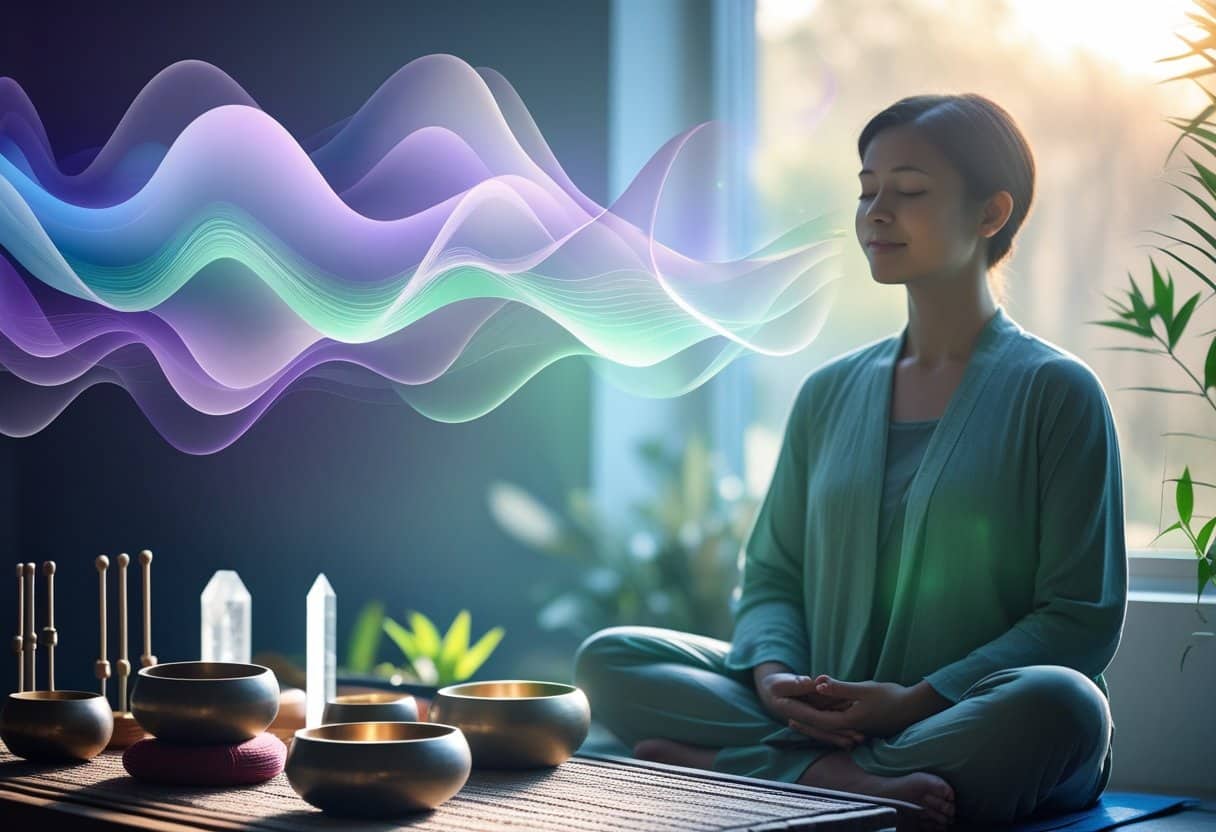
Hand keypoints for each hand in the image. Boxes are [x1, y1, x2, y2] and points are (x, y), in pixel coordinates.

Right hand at [756, 672, 865, 750]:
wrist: (769, 691)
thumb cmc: (776, 684)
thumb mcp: (783, 682)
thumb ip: (796, 684)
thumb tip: (810, 683)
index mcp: (794, 713)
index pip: (816, 720)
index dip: (832, 725)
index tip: (848, 727)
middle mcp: (802, 722)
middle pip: (824, 730)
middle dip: (842, 735)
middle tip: (860, 739)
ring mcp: (808, 722)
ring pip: (827, 730)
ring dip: (843, 734)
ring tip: (862, 738)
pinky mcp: (813, 720)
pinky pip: (827, 725)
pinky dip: (839, 728)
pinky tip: (853, 732)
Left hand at [787, 677, 914, 739]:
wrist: (915, 707)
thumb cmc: (891, 697)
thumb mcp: (864, 689)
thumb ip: (841, 688)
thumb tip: (818, 683)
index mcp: (850, 722)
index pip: (820, 722)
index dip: (802, 717)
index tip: (788, 713)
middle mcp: (853, 729)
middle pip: (823, 728)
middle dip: (805, 723)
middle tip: (787, 718)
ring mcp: (859, 728)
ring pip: (832, 727)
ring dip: (816, 722)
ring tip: (800, 716)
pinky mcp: (864, 725)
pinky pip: (841, 725)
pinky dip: (829, 720)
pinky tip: (824, 714)